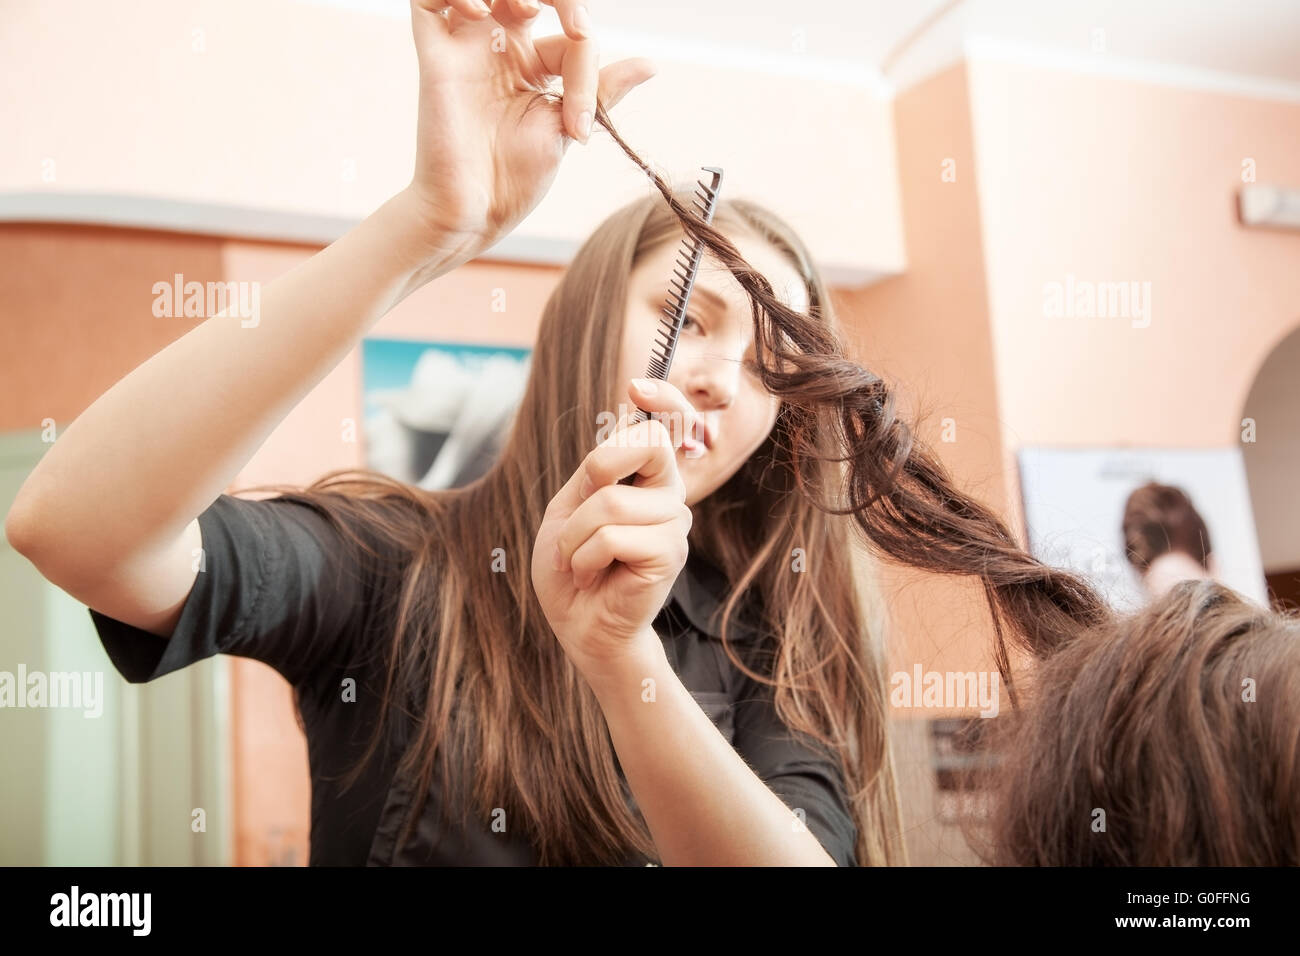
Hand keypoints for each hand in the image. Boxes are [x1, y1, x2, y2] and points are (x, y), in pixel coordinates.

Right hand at [401, 0, 656, 259]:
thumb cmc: (514, 180)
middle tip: (576, 29)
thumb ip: (601, 88)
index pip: (571, 32)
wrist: (474, 213)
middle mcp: (499, 50)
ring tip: (528, 8)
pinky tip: (480, 9)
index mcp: (534, 67)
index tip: (581, 122)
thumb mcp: (566, 127)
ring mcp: (466, 49)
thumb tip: (651, 64)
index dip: (587, 57)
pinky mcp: (435, 55)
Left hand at [532, 378, 701, 682]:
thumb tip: (627, 422)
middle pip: (651, 442)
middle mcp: (667, 494)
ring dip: (574, 536)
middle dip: (600, 465)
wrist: (578, 626)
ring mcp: (673, 524)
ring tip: (577, 561)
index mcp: (645, 477)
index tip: (637, 387)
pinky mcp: (668, 555)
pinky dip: (583, 558)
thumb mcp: (569, 506)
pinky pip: (612, 536)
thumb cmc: (571, 568)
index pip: (670, 424)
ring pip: (611, 502)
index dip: (663, 398)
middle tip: (581, 503)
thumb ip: (596, 469)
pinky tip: (589, 577)